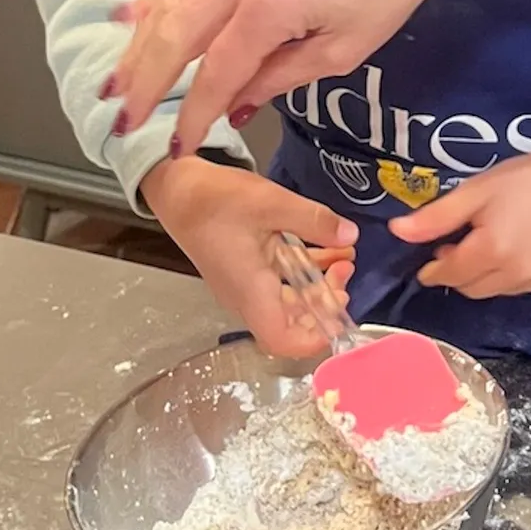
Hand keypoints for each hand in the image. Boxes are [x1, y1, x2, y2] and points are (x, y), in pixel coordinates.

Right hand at [108, 0, 466, 156]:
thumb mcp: (343, 50)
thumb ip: (281, 77)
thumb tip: (235, 107)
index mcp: (269, 7)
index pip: (217, 72)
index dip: (194, 114)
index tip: (176, 148)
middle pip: (176, 35)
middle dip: (146, 83)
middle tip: (122, 123)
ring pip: (171, 2)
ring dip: (139, 45)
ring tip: (116, 83)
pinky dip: (155, 1)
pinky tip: (130, 21)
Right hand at [143, 157, 359, 356]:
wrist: (179, 190)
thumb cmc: (216, 200)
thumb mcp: (272, 203)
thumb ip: (314, 222)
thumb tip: (351, 236)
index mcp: (250, 291)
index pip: (281, 340)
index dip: (315, 339)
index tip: (342, 312)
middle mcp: (246, 297)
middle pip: (292, 323)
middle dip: (326, 304)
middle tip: (345, 270)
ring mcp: (246, 286)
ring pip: (290, 302)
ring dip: (320, 286)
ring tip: (344, 257)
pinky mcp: (248, 271)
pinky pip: (281, 283)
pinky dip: (306, 271)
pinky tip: (328, 249)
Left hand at [390, 143, 530, 297]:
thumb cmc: (530, 176)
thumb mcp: (478, 189)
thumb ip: (436, 216)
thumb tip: (397, 232)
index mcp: (491, 250)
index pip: (448, 273)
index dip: (434, 265)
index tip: (434, 252)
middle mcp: (514, 275)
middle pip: (469, 288)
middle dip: (458, 270)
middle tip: (463, 240)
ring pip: (493, 291)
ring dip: (483, 275)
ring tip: (492, 241)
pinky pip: (519, 288)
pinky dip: (510, 275)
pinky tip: (519, 247)